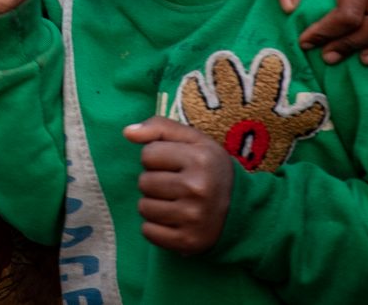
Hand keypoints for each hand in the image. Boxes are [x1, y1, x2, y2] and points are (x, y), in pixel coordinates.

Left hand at [123, 117, 232, 254]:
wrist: (240, 209)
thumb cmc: (209, 168)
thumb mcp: (193, 140)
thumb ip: (160, 127)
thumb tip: (127, 132)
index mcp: (199, 159)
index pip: (148, 154)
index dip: (157, 158)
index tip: (174, 164)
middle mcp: (198, 188)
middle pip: (144, 182)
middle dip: (154, 181)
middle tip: (175, 184)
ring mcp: (193, 217)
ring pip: (144, 208)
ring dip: (153, 204)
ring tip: (174, 202)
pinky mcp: (188, 241)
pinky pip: (148, 232)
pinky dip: (155, 227)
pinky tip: (173, 220)